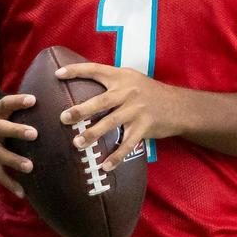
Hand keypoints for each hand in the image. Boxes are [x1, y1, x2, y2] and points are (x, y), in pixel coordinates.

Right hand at [0, 94, 36, 198]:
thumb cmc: (12, 116)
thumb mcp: (15, 107)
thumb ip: (32, 102)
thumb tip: (63, 87)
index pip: (6, 103)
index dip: (18, 101)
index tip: (33, 100)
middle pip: (1, 128)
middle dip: (17, 130)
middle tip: (34, 133)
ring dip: (14, 160)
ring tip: (30, 166)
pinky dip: (11, 184)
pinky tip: (23, 193)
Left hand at [55, 63, 182, 171]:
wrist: (178, 105)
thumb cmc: (150, 92)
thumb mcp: (132, 79)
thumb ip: (111, 82)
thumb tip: (83, 86)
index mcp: (121, 77)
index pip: (95, 70)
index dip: (76, 71)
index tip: (57, 74)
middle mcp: (128, 92)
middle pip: (100, 102)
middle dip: (80, 111)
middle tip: (63, 118)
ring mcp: (136, 110)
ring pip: (110, 123)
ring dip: (92, 134)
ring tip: (77, 143)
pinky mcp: (144, 127)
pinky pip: (127, 144)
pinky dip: (116, 157)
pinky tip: (105, 166)